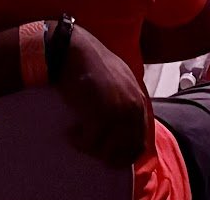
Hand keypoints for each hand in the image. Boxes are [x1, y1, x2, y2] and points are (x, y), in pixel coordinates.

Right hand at [53, 27, 150, 168]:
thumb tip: (122, 132)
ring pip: (107, 151)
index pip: (140, 142)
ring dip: (90, 148)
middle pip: (125, 151)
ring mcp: (118, 113)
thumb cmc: (92, 65)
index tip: (106, 157)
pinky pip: (90, 143)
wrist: (75, 52)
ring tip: (78, 136)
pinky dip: (78, 141)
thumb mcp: (120, 81)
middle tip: (89, 147)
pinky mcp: (99, 116)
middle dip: (106, 155)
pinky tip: (70, 131)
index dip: (123, 155)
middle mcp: (132, 109)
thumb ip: (126, 103)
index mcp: (139, 101)